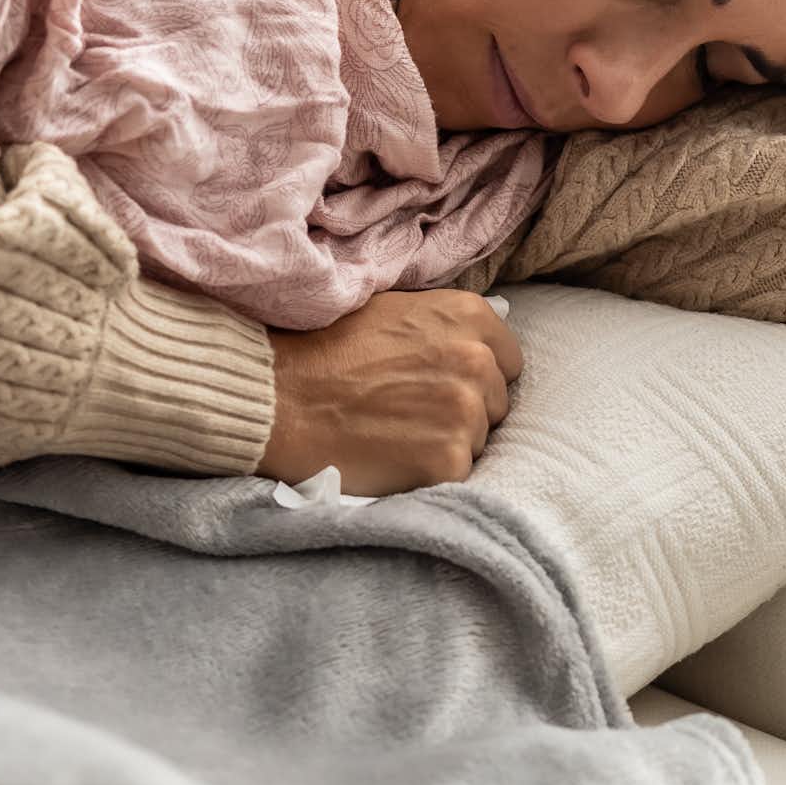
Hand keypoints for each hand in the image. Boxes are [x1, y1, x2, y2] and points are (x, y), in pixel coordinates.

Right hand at [258, 289, 523, 495]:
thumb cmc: (325, 350)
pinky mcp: (448, 460)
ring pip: (478, 442)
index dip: (474, 378)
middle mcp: (476, 360)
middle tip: (409, 414)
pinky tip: (391, 458)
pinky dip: (428, 474)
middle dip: (462, 413)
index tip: (438, 386)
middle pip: (495, 404)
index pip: (506, 362)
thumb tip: (477, 343)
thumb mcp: (392, 309)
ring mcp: (464, 412)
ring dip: (446, 444)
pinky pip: (456, 475)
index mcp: (469, 317)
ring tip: (395, 435)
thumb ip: (443, 325)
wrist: (278, 395)